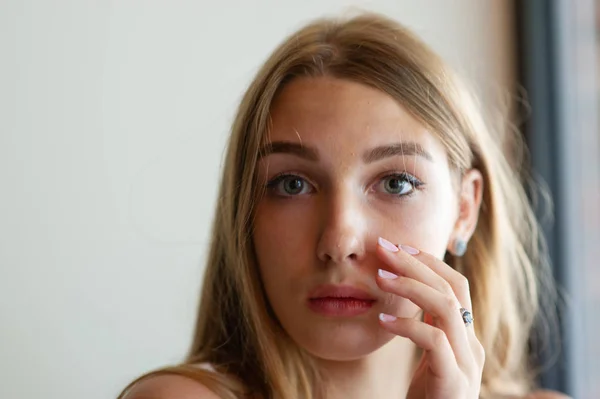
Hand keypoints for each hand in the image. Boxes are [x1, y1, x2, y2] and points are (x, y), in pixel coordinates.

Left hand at [375, 237, 484, 398]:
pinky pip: (433, 341)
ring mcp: (467, 362)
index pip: (456, 285)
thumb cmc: (426, 396)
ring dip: (410, 286)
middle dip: (416, 263)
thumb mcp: (427, 355)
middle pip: (452, 289)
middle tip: (384, 247)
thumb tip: (403, 291)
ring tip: (379, 276)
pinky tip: (382, 320)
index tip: (399, 246)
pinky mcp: (453, 380)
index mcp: (466, 335)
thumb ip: (425, 326)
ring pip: (447, 308)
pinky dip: (406, 325)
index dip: (429, 261)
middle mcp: (472, 344)